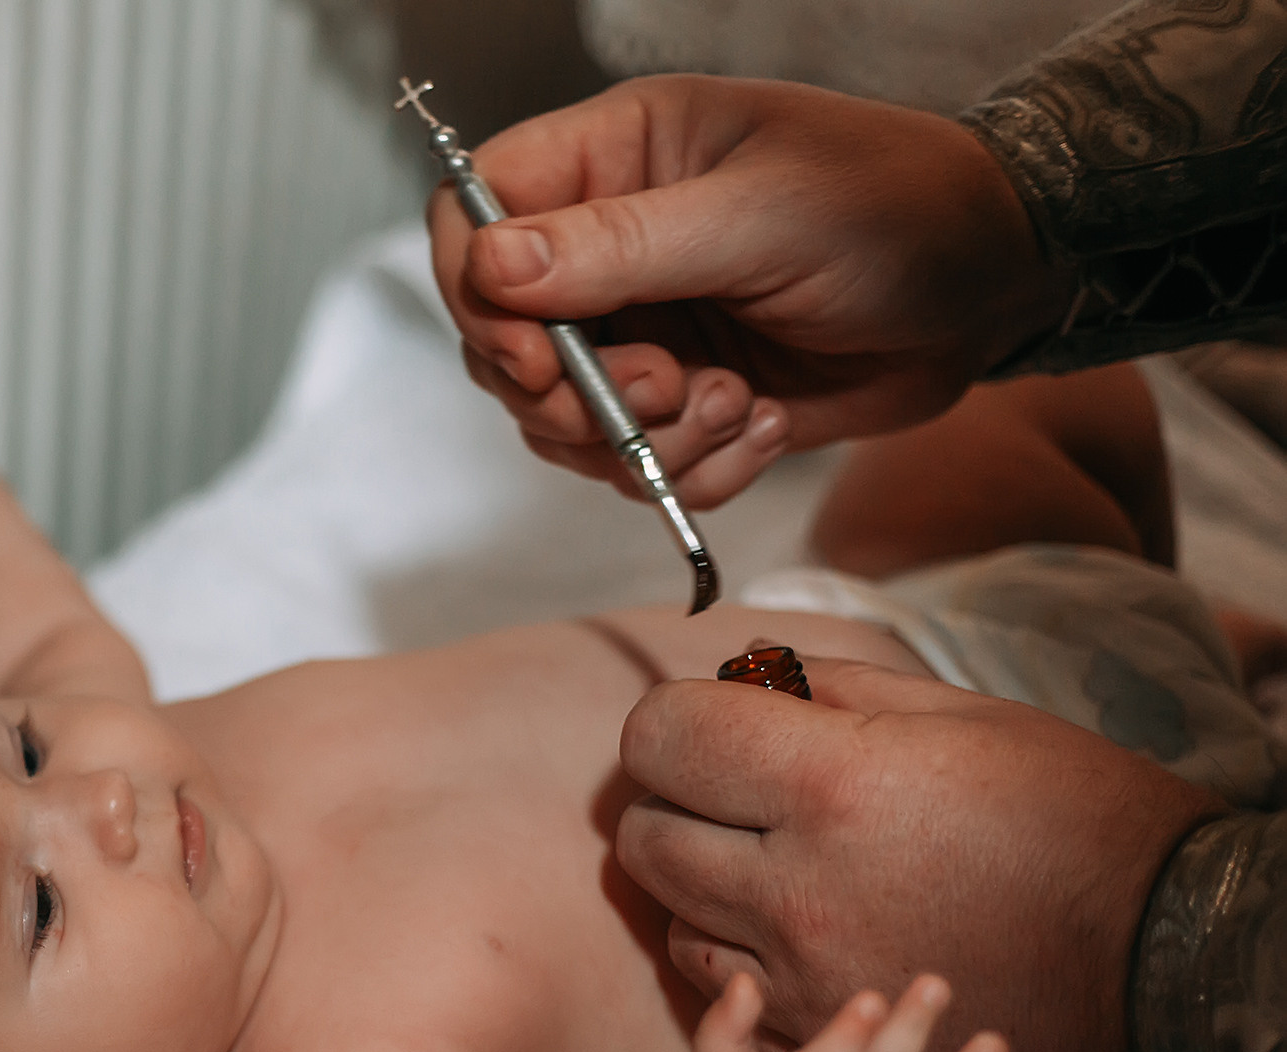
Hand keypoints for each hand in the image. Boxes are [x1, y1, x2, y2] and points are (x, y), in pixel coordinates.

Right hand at [433, 76, 1072, 508]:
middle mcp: (611, 246)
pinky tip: (760, 422)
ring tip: (731, 402)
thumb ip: (621, 243)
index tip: (535, 354)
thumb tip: (494, 264)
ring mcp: (642, 328)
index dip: (477, 293)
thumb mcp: (760, 215)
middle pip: (500, 340)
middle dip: (573, 391)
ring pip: (561, 420)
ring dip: (642, 439)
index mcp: (617, 160)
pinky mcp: (680, 399)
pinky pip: (632, 464)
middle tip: (667, 385)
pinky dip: (691, 469)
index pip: (474, 214)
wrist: (999, 286)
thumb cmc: (898, 209)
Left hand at [616, 657, 1223, 1051]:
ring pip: (670, 912)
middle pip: (644, 832)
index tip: (707, 722)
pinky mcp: (814, 1034)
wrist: (1163, 971)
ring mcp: (800, 972)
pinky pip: (712, 987)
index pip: (662, 736)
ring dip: (698, 880)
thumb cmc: (1079, 826)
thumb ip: (834, 688)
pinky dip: (727, 952)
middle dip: (672, 798)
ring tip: (771, 860)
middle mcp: (797, 886)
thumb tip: (746, 666)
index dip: (672, 720)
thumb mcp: (968, 719)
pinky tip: (785, 929)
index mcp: (834, 785)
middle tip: (731, 789)